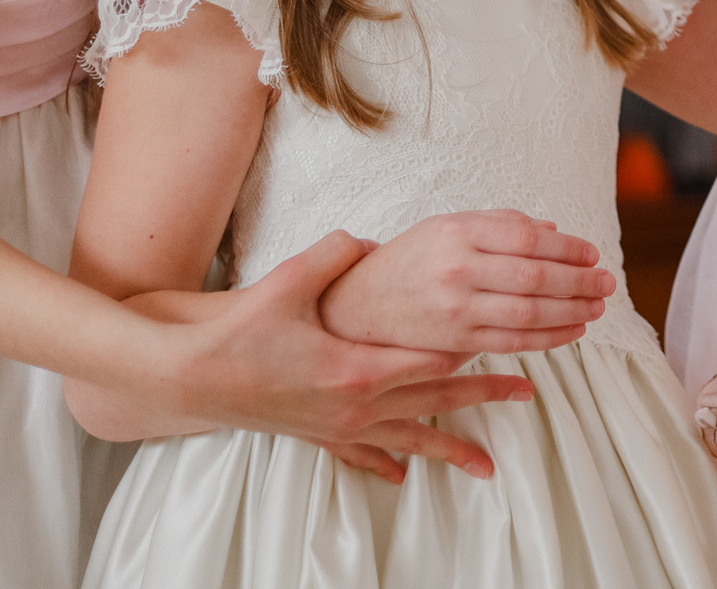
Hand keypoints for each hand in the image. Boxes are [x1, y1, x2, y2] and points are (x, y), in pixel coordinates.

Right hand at [165, 231, 539, 480]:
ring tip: (488, 464)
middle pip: (435, 402)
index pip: (431, 360)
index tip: (512, 345)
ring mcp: (338, 428)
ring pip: (408, 439)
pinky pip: (364, 457)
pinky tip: (404, 476)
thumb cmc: (239, 332)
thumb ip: (334, 255)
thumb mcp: (289, 282)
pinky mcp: (319, 437)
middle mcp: (355, 407)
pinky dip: (388, 464)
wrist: (189, 381)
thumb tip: (364, 240)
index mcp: (356, 369)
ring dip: (450, 447)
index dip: (474, 353)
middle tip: (527, 392)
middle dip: (483, 397)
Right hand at [321, 209, 612, 355]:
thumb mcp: (445, 227)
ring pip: (529, 312)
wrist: (355, 306)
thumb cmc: (408, 261)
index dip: (568, 248)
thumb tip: (554, 231)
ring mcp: (456, 308)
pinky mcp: (454, 342)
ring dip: (572, 311)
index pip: (528, 238)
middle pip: (535, 276)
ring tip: (597, 307)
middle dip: (579, 280)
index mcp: (458, 231)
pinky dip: (549, 338)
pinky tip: (573, 331)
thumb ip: (499, 225)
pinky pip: (512, 342)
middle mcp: (458, 269)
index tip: (592, 253)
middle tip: (607, 283)